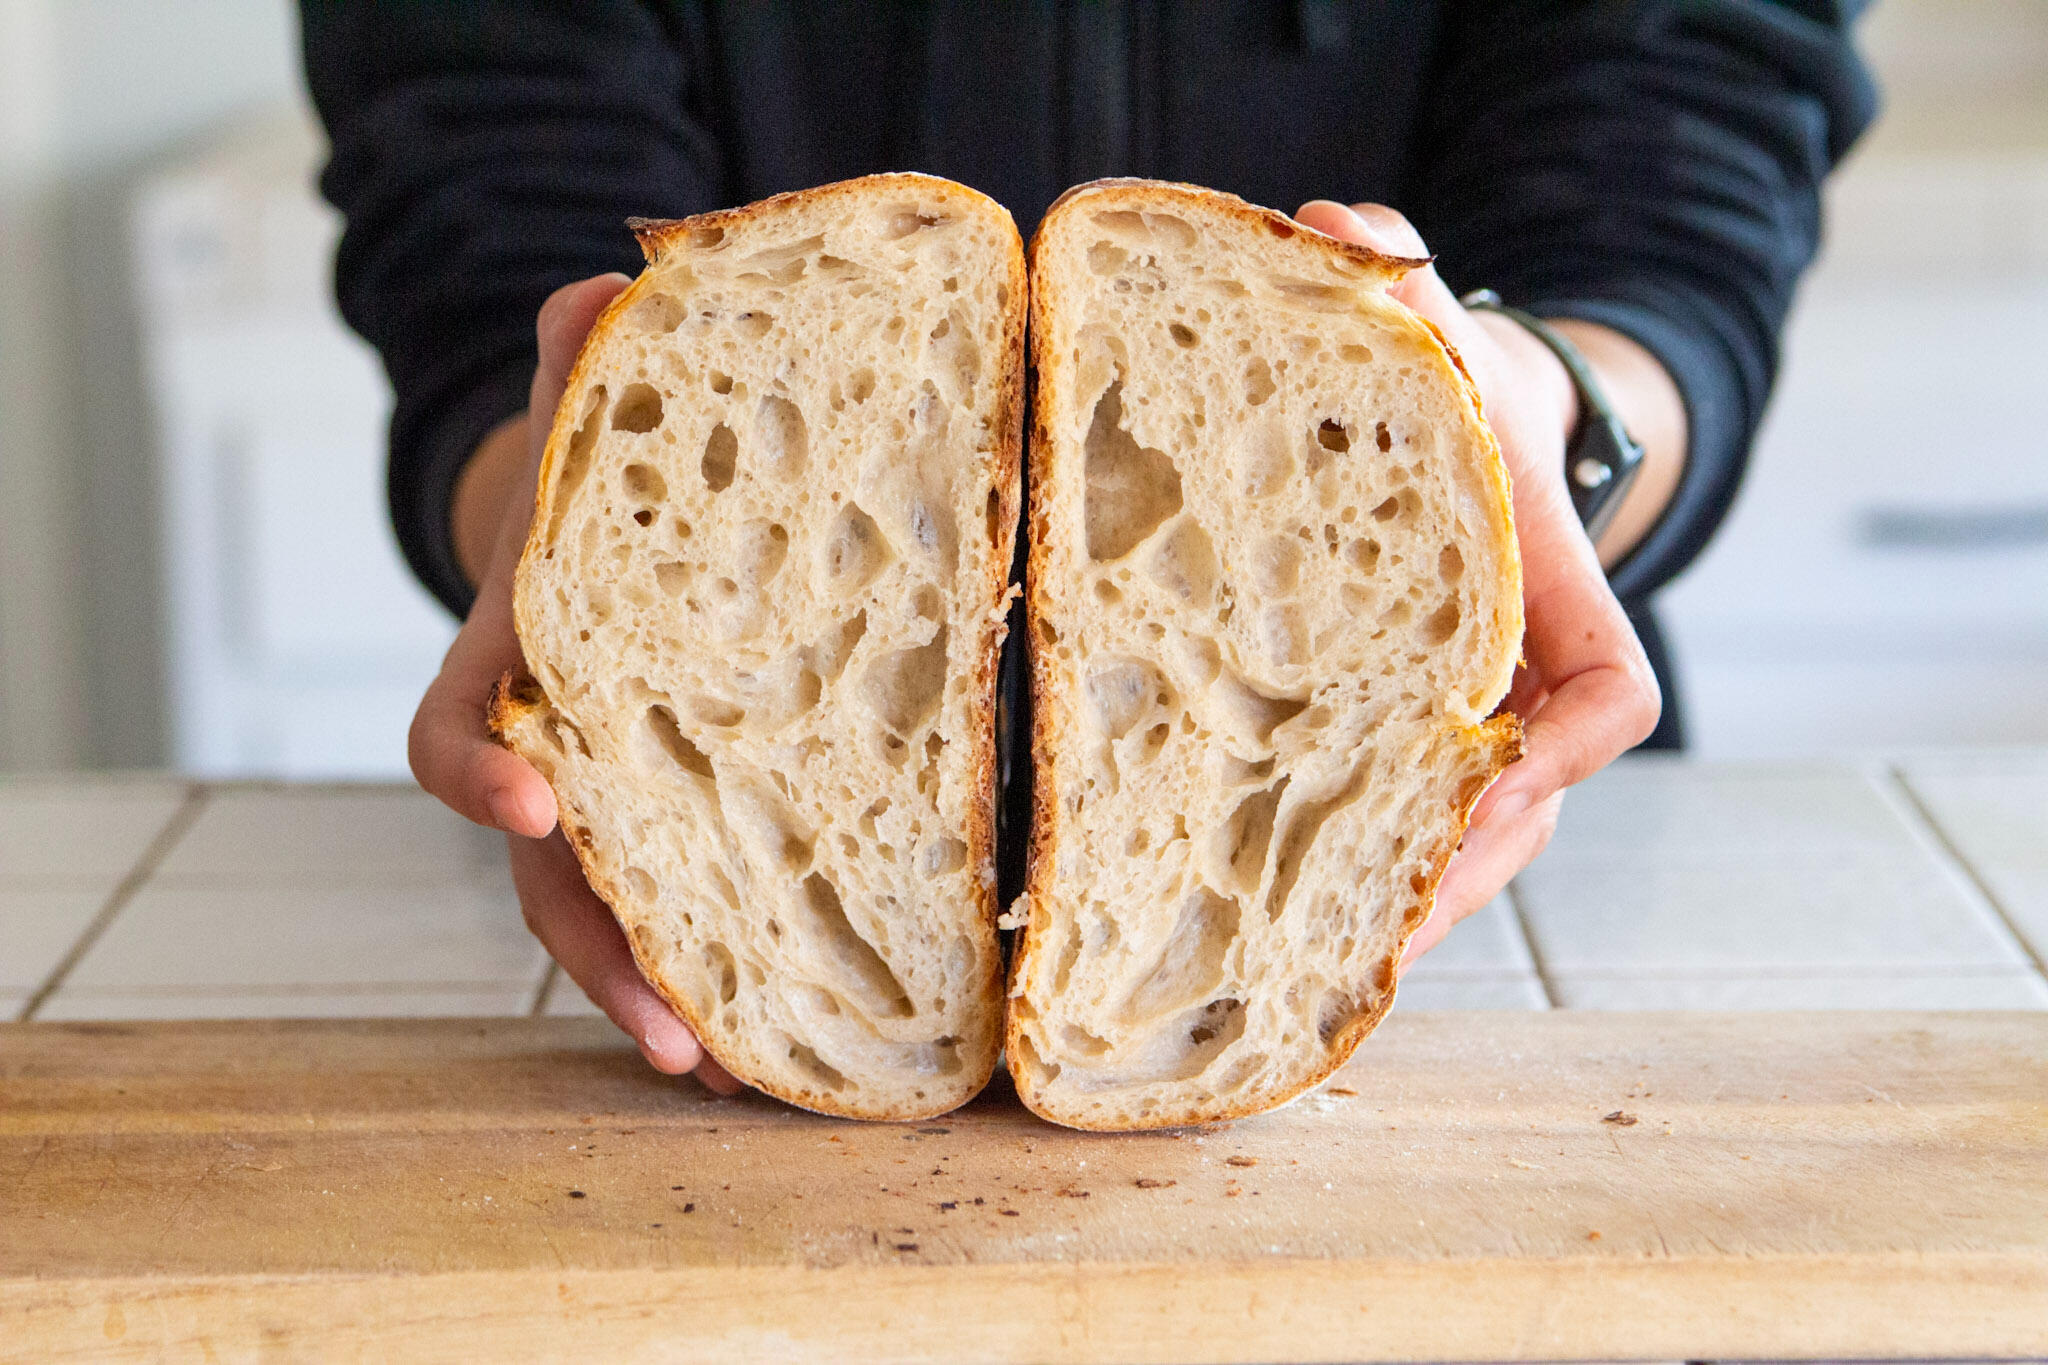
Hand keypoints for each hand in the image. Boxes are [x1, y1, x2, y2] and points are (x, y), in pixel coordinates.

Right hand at [409, 272, 738, 1092]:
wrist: (618, 530)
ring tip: (734, 1070)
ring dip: (664, 993)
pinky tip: (779, 1021)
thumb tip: (612, 281)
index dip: (475, 775)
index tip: (523, 804)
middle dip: (596, 955)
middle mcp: (549, 746)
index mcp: (513, 660)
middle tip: (669, 1034)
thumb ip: (589, 355)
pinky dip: (717, 962)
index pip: (456, 729)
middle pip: (544, 872)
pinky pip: (687, 898)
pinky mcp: (681, 812)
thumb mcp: (597, 414)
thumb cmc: (605, 482)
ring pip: (612, 912)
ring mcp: (610, 792)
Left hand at [1293, 201, 1662, 966]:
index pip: (1606, 692)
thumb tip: (1327, 232)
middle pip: (1532, 807)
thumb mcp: (1425, 313)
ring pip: (1468, 832)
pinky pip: (1405, 815)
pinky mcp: (1407, 726)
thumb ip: (1389, 264)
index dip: (1561, 754)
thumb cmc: (1451, 377)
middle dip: (1462, 873)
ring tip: (1320, 961)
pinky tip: (1284, 915)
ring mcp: (1471, 707)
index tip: (1494, 782)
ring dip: (1408, 898)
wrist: (1460, 416)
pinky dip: (1363, 868)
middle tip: (1378, 936)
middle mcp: (1522, 666)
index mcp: (1547, 583)